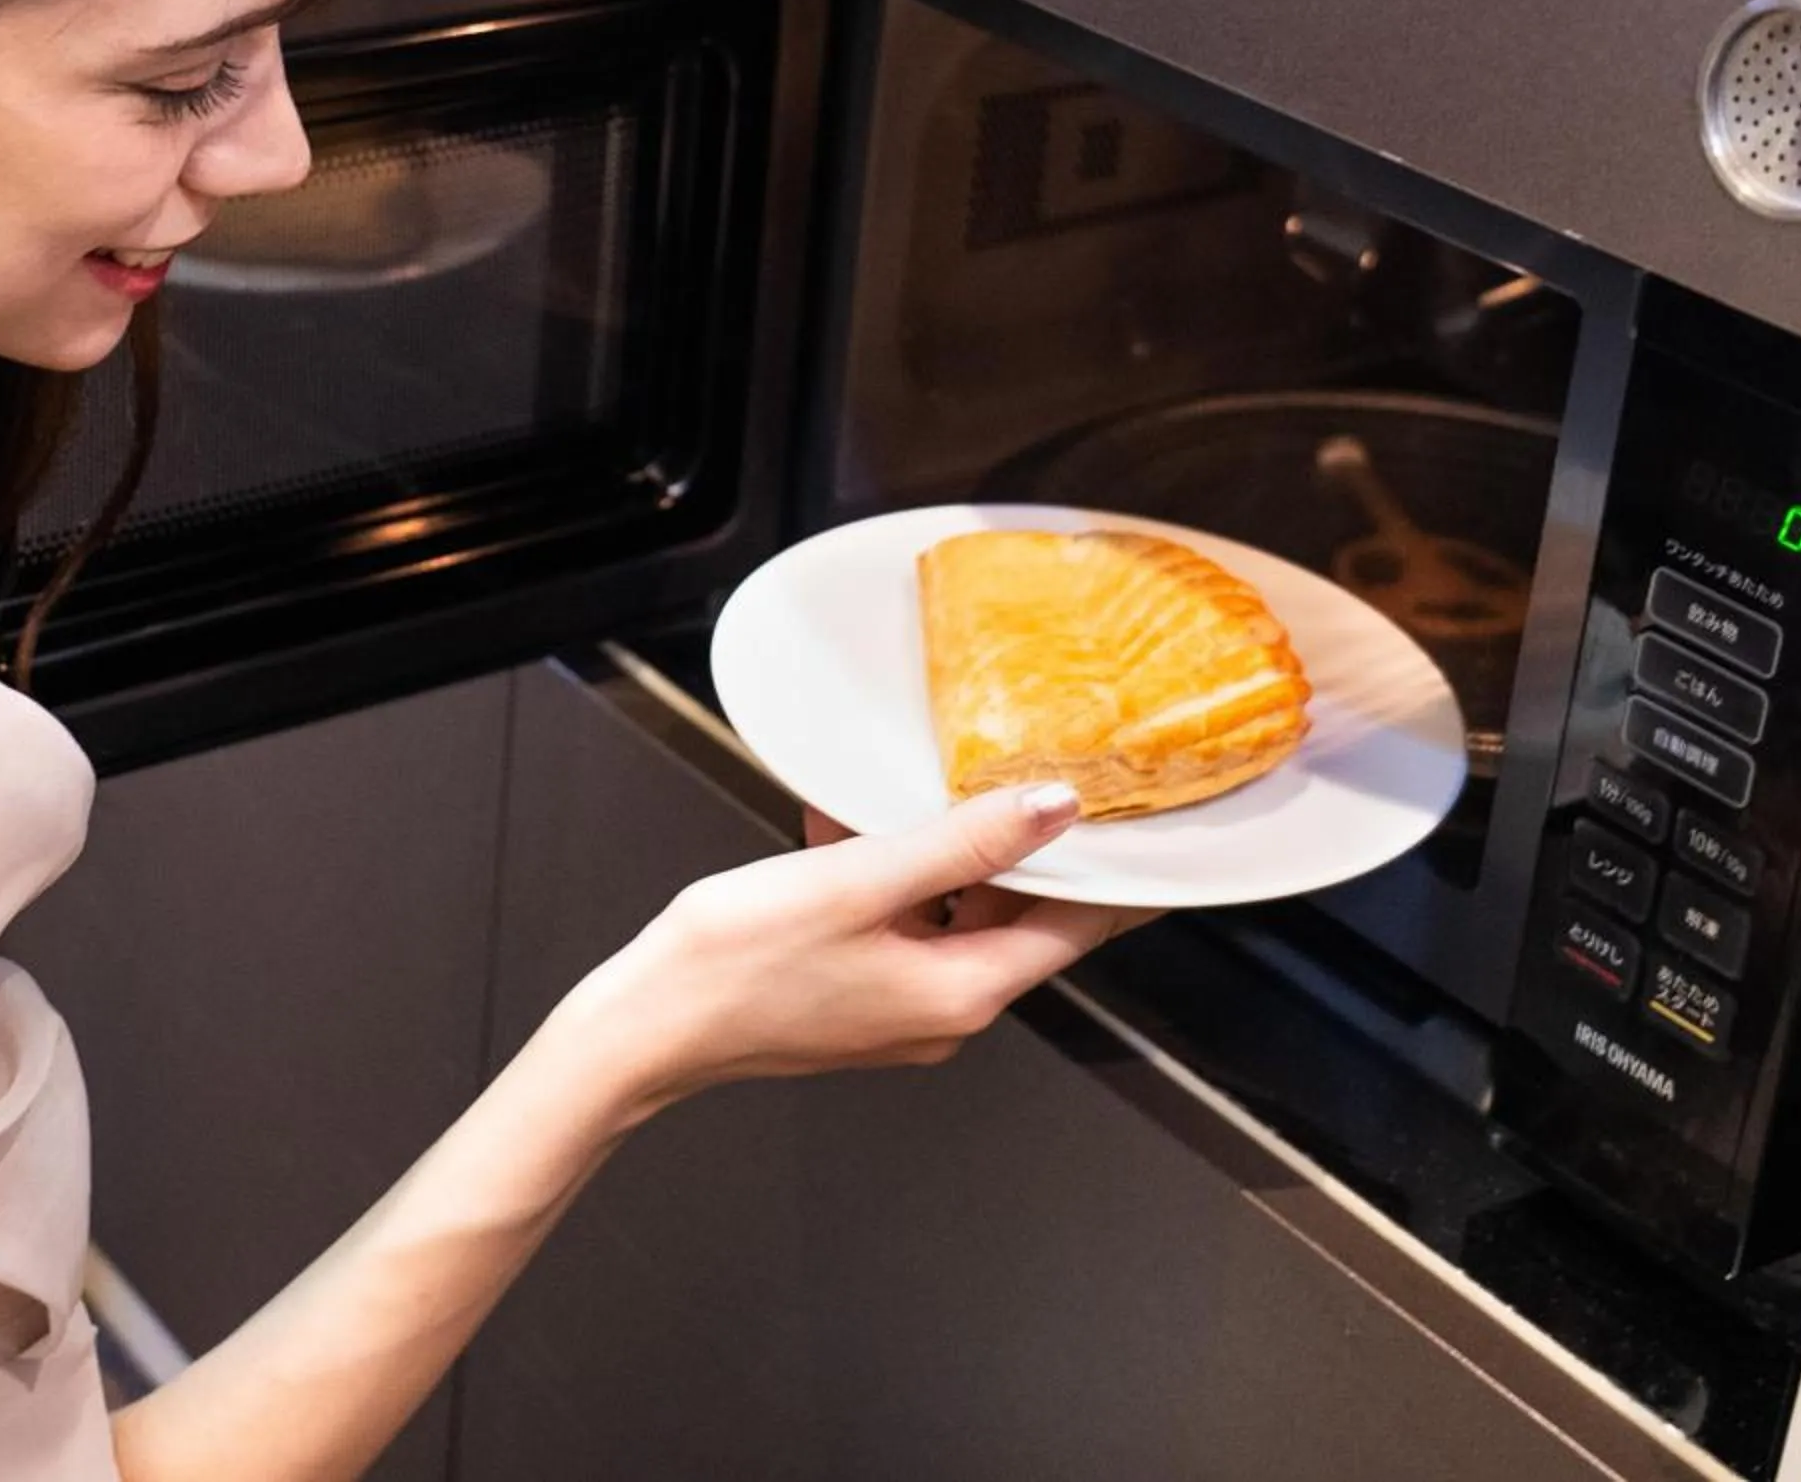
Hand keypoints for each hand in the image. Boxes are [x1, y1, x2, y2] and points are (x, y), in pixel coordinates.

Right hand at [550, 785, 1149, 1122]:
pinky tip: (848, 826)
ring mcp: (899, 1009)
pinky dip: (892, 877)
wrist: (649, 1025)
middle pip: (1016, 918)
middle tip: (1032, 775)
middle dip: (1018, 848)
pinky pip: (902, 925)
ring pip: (954, 915)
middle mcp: (945, 1010)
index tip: (1152, 831)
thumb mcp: (863, 882)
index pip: (1077, 928)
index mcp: (963, 989)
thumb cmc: (741, 962)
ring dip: (943, 853)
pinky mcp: (859, 997)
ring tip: (921, 791)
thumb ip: (964, 842)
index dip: (1116, 875)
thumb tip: (1053, 809)